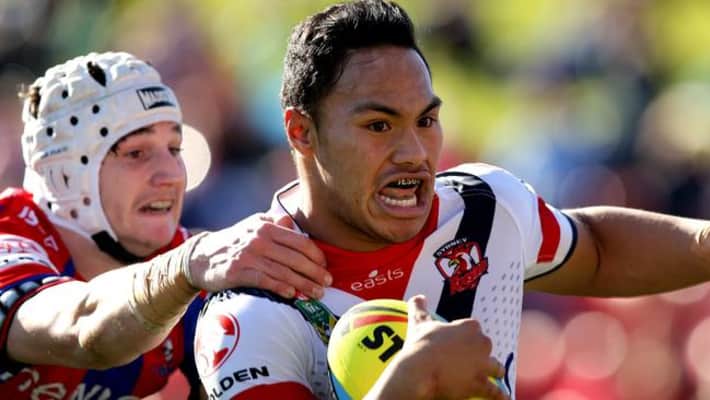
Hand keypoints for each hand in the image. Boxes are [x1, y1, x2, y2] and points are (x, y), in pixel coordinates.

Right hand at [187, 213, 330, 297]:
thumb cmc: (233, 241)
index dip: (316, 255)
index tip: (325, 266)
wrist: (200, 256)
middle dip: (315, 272)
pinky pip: (266, 280)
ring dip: (304, 284)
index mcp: (266, 226)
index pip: (299, 241)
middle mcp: (259, 239)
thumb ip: (273, 223)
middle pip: (295, 258)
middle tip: (327, 283)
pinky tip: (292, 294)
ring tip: (316, 293)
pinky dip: (281, 287)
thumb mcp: (252, 225)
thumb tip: (292, 222)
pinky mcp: (239, 272)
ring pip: (284, 271)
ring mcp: (249, 256)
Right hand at [368, 295, 507, 399]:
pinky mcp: (480, 384)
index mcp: (469, 326)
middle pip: (486, 346)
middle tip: (471, 359)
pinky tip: (504, 398)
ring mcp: (483, 365)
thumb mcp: (419, 322)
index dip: (466, 335)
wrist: (421, 370)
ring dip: (494, 371)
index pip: (474, 328)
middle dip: (481, 352)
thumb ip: (419, 307)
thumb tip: (417, 297)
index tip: (457, 341)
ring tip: (494, 376)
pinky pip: (494, 391)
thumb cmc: (421, 344)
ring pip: (496, 367)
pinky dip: (499, 395)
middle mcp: (481, 344)